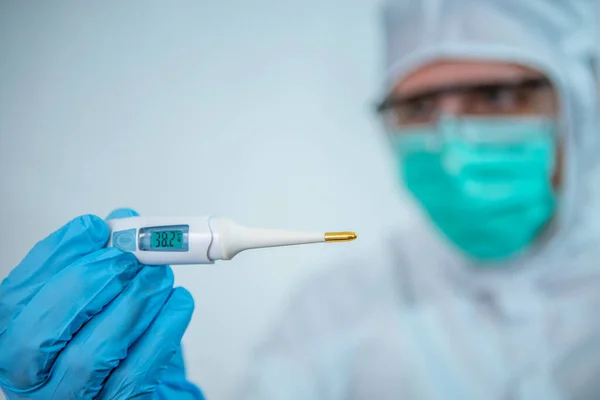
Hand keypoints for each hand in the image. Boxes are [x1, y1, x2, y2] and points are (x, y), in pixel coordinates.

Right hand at [0, 209, 202, 398]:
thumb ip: (96, 259)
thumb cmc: (92, 336)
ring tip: (159, 275)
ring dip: (134, 303)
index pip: (15, 298)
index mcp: (11, 339)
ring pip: (95, 353)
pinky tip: (178, 302)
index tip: (95, 228)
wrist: (116, 384)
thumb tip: (124, 219)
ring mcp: (72, 398)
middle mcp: (30, 377)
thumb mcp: (84, 298)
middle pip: (45, 332)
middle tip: (129, 258)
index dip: (57, 256)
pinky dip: (164, 329)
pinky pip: (139, 372)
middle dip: (92, 283)